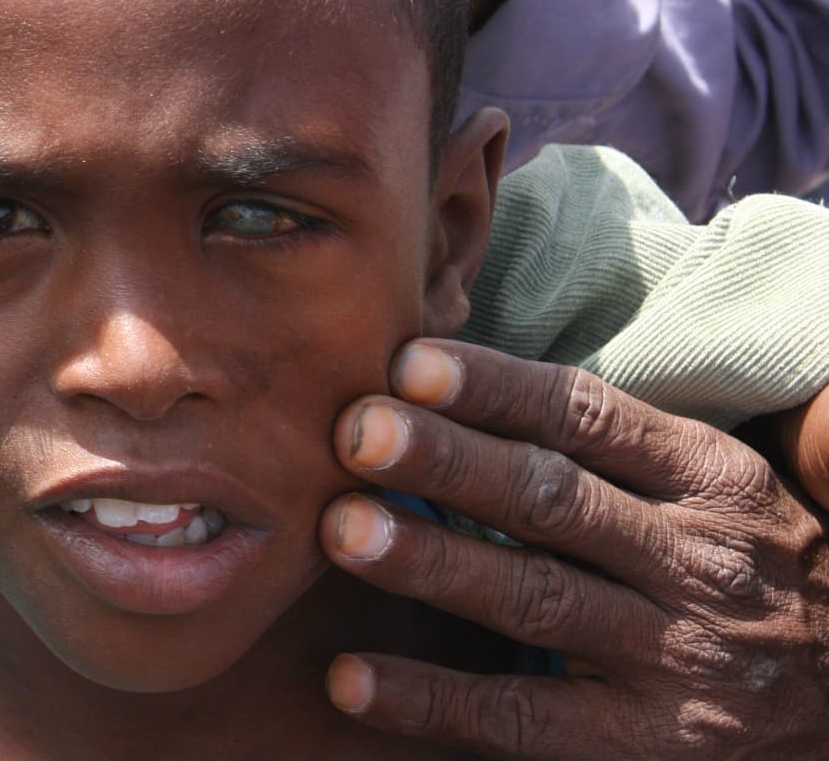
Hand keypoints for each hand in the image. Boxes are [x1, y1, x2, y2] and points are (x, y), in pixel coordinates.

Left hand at [322, 340, 828, 758]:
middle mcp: (696, 560)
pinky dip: (432, 698)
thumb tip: (442, 385)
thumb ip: (606, 448)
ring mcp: (675, 656)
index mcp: (708, 479)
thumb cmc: (744, 571)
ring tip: (341, 530)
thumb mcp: (709, 492)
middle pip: (552, 498)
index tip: (408, 362)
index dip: (497, 388)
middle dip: (448, 461)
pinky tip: (350, 678)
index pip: (589, 416)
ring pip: (536, 599)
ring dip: (432, 563)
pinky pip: (523, 717)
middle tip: (356, 431)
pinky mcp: (647, 745)